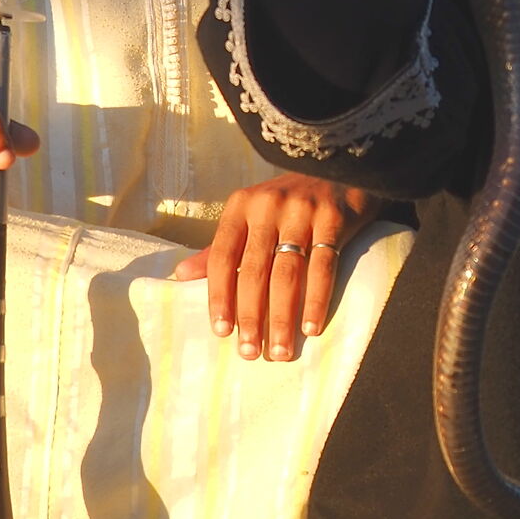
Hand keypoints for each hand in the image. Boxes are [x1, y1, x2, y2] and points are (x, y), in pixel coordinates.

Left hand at [172, 174, 382, 359]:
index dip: (219, 295)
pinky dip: (316, 300)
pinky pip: (323, 268)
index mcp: (241, 205)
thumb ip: (219, 247)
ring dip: (282, 317)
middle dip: (251, 316)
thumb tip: (180, 276)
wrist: (339, 167)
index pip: (222, 256)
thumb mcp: (250, 215)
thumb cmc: (288, 201)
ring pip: (287, 273)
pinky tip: (311, 327)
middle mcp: (268, 205)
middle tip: (250, 352)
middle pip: (254, 270)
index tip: (221, 331)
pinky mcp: (333, 218)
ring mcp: (303, 211)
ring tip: (281, 351)